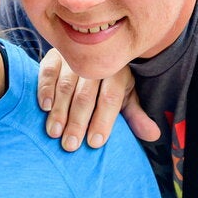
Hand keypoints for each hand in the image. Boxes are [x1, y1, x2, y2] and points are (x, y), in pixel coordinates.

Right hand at [37, 49, 160, 150]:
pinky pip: (47, 72)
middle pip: (86, 95)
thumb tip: (153, 135)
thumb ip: (135, 116)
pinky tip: (44, 108)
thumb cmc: (107, 83)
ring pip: (66, 86)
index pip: (110, 98)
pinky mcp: (54, 56)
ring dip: (59, 111)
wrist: (92, 52)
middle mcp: (95, 63)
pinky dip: (45, 90)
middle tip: (70, 145)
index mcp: (117, 72)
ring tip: (54, 133)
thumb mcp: (124, 96)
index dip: (103, 121)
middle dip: (78, 122)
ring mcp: (73, 58)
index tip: (94, 143)